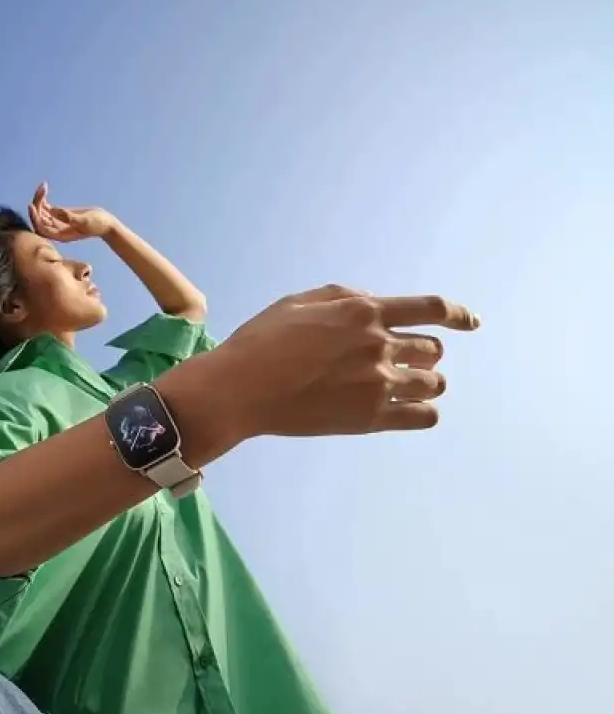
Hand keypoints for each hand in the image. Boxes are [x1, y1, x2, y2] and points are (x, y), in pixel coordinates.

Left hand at [27, 182, 115, 241]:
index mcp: (60, 235)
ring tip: (43, 186)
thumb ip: (70, 218)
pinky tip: (44, 188)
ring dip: (39, 199)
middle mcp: (56, 230)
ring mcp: (57, 222)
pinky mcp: (60, 214)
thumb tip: (55, 211)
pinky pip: (46, 207)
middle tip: (41, 191)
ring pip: (41, 212)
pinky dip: (43, 199)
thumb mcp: (85, 221)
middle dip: (37, 205)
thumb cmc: (98, 225)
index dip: (35, 218)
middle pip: (39, 219)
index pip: (41, 228)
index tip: (32, 205)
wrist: (105, 224)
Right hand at [215, 285, 479, 437]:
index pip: (431, 309)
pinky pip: (424, 416)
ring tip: (408, 388)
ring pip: (434, 383)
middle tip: (405, 362)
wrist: (242, 389)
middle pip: (432, 349)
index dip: (457, 314)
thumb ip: (343, 296)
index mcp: (364, 312)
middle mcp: (379, 345)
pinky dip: (424, 412)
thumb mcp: (299, 301)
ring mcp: (378, 383)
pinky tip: (409, 411)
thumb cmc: (262, 342)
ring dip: (426, 383)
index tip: (470, 322)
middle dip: (424, 354)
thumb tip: (373, 301)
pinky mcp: (371, 418)